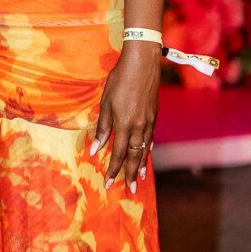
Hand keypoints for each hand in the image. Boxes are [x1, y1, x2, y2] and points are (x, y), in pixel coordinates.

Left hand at [89, 41, 160, 192]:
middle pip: (134, 156)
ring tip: (140, 177)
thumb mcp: (105, 103)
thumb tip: (96, 149)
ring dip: (141, 164)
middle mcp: (139, 127)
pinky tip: (146, 153)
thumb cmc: (120, 80)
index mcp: (125, 125)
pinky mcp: (155, 115)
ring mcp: (149, 121)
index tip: (109, 183)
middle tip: (129, 189)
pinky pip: (150, 137)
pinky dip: (147, 148)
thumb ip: (102, 127)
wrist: (143, 62)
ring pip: (144, 148)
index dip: (113, 169)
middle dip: (130, 173)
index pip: (118, 154)